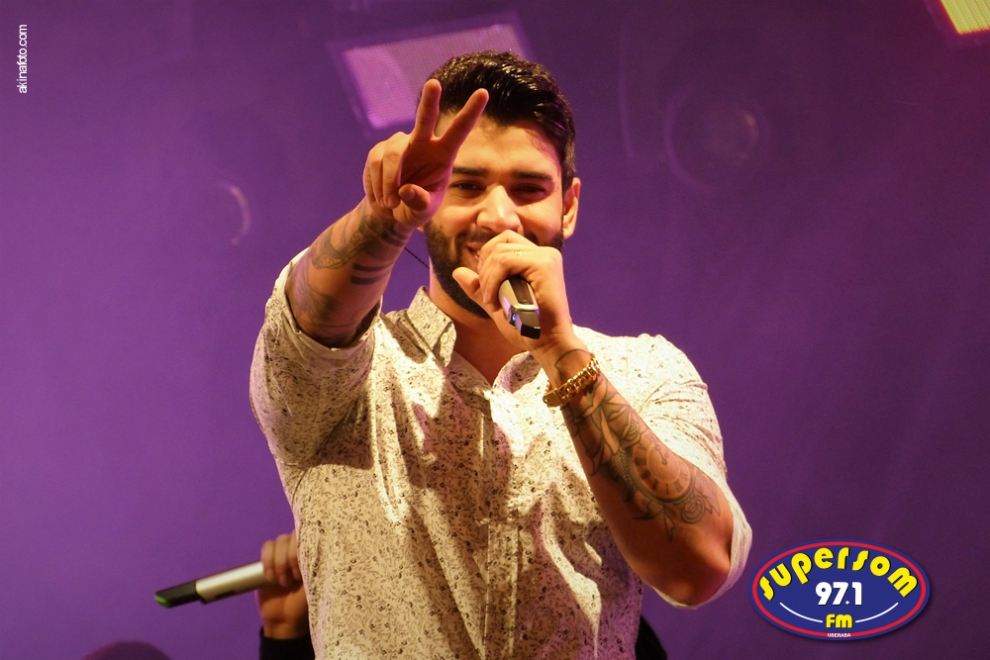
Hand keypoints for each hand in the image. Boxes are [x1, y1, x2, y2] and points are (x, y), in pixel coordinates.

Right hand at [257, 531, 308, 639]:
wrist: (283, 619)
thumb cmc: (303, 604)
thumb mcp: (315, 588)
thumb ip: (317, 569)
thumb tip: (320, 551)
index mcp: (315, 555)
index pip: (310, 535)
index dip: (301, 550)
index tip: (300, 571)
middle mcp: (300, 549)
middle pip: (292, 536)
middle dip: (289, 558)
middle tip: (292, 579)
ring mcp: (284, 552)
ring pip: (279, 540)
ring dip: (279, 563)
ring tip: (283, 582)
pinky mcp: (269, 557)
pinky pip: (267, 546)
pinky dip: (267, 561)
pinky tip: (270, 577)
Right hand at [363, 79, 487, 227]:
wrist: (389, 212)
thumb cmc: (414, 209)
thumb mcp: (422, 213)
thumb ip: (419, 203)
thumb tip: (407, 190)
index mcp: (444, 155)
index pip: (459, 130)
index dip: (471, 112)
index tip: (484, 92)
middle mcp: (423, 143)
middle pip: (425, 118)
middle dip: (429, 101)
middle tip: (434, 84)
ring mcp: (400, 144)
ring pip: (392, 153)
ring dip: (389, 182)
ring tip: (390, 204)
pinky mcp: (379, 149)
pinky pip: (376, 163)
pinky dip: (377, 184)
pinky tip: (381, 198)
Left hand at [451, 231, 583, 361]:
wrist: (546, 343)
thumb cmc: (525, 326)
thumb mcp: (496, 303)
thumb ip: (480, 287)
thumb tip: (457, 271)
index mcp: (536, 258)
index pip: (503, 241)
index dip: (487, 260)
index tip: (487, 288)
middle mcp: (544, 253)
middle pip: (500, 241)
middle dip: (485, 268)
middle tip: (487, 295)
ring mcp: (546, 256)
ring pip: (500, 252)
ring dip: (487, 278)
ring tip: (491, 301)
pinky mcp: (545, 264)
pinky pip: (506, 261)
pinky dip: (493, 280)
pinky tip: (494, 300)